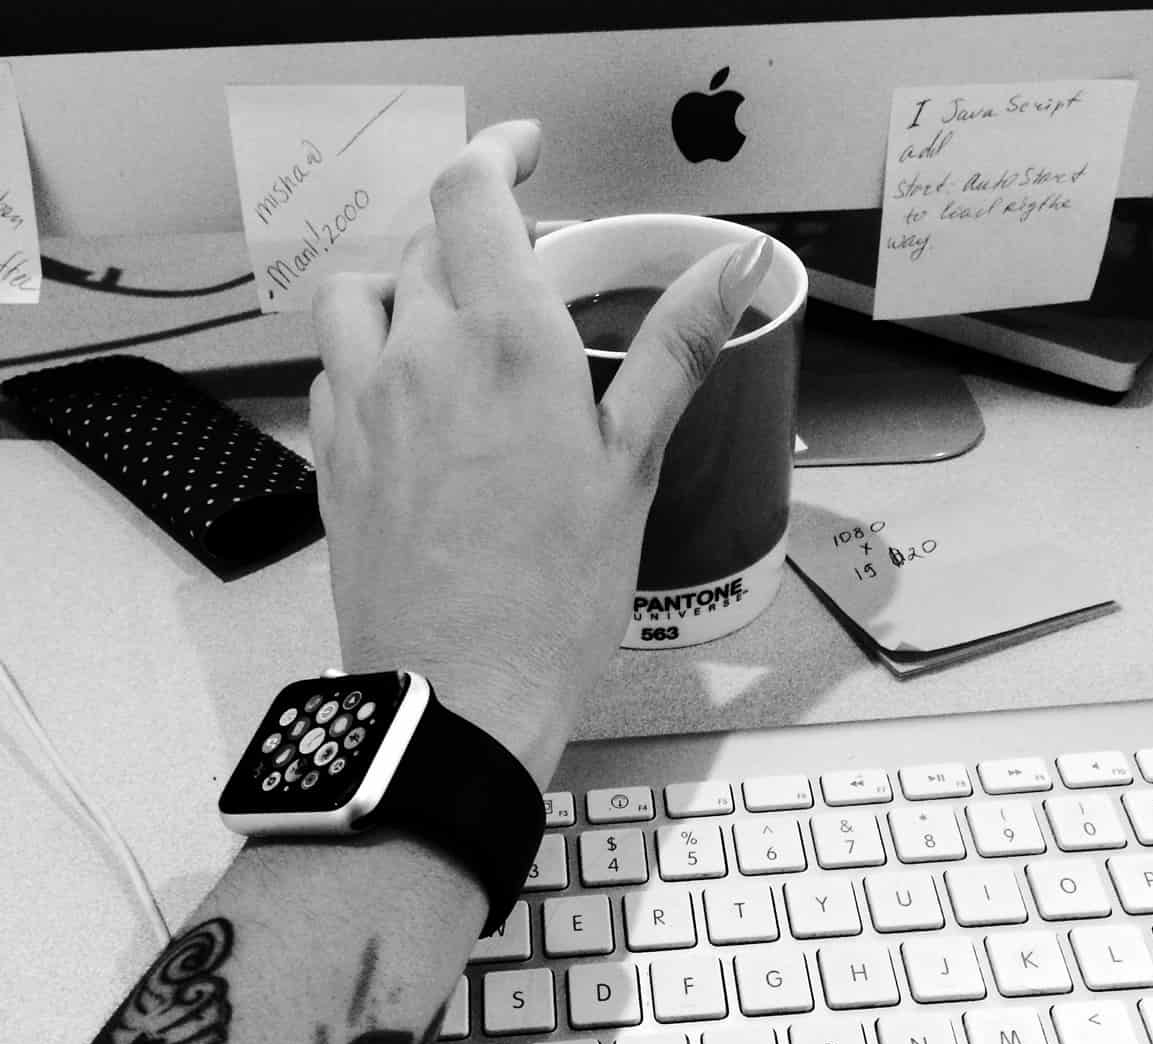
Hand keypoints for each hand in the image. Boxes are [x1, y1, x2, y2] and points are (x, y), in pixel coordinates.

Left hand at [309, 119, 771, 786]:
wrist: (459, 692)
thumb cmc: (557, 592)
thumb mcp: (632, 464)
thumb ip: (671, 350)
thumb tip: (730, 267)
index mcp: (504, 342)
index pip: (473, 194)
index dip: (499, 153)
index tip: (526, 153)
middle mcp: (418, 354)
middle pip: (424, 243)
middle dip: (471, 235)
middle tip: (517, 275)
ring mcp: (363, 405)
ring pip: (359, 295)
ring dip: (402, 284)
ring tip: (446, 320)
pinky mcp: (332, 457)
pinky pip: (332, 368)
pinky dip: (366, 353)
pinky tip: (404, 394)